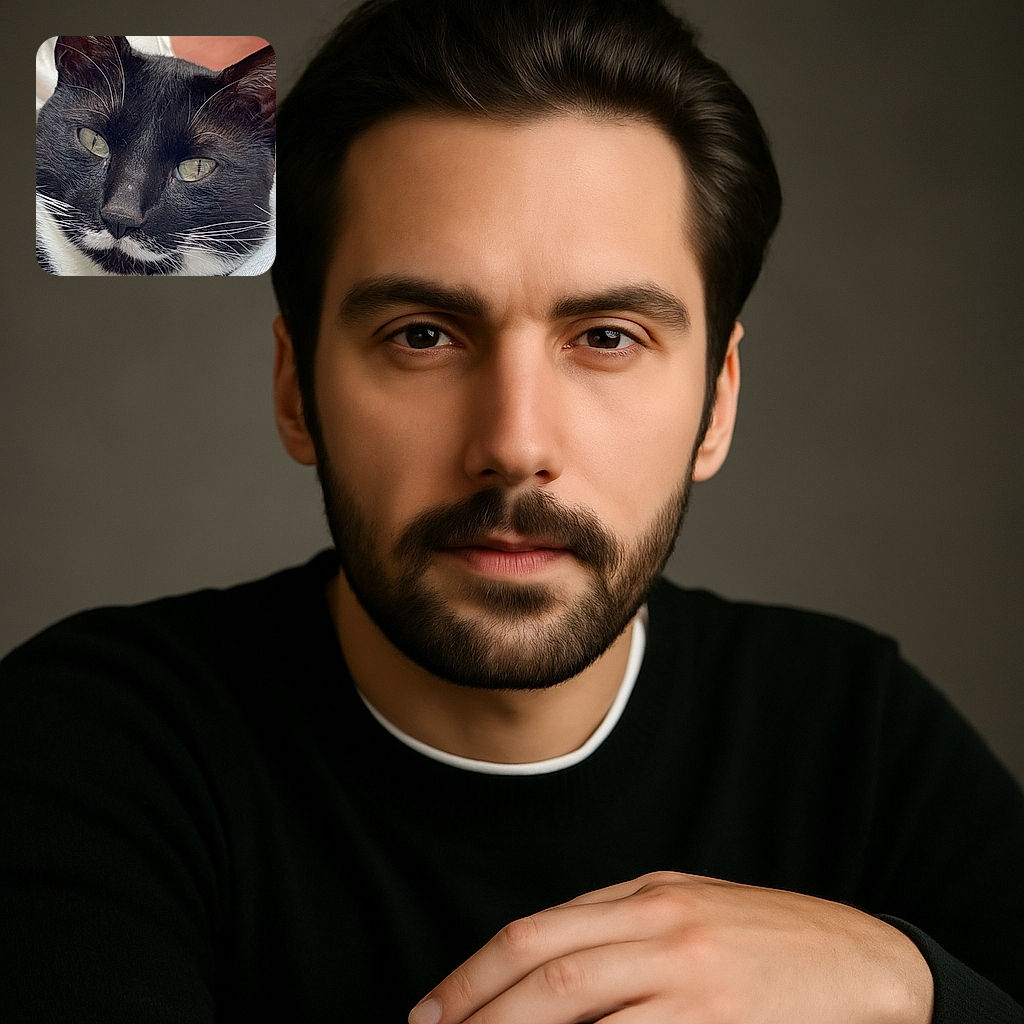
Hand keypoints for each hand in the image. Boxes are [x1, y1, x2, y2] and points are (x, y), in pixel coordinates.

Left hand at [408, 871, 933, 1023]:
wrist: (866, 963)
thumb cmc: (765, 937)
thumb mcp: (686, 908)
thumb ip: (617, 927)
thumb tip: (538, 969)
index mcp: (648, 896)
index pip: (537, 934)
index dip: (473, 976)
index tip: (431, 1013)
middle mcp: (663, 930)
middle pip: (547, 971)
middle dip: (477, 1013)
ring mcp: (693, 980)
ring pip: (579, 1011)